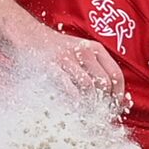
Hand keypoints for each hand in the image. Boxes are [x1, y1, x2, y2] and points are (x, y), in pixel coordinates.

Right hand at [9, 24, 125, 103]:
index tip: (116, 107)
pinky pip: (68, 86)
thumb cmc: (58, 49)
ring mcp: (67, 58)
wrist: (30, 34)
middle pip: (104, 82)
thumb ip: (95, 68)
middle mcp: (84, 51)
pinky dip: (74, 99)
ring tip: (87, 112)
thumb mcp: (81, 51)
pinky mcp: (52, 65)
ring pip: (88, 85)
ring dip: (89, 102)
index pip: (115, 74)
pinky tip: (74, 106)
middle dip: (104, 102)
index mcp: (95, 49)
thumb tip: (110, 95)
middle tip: (101, 113)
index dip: (118, 94)